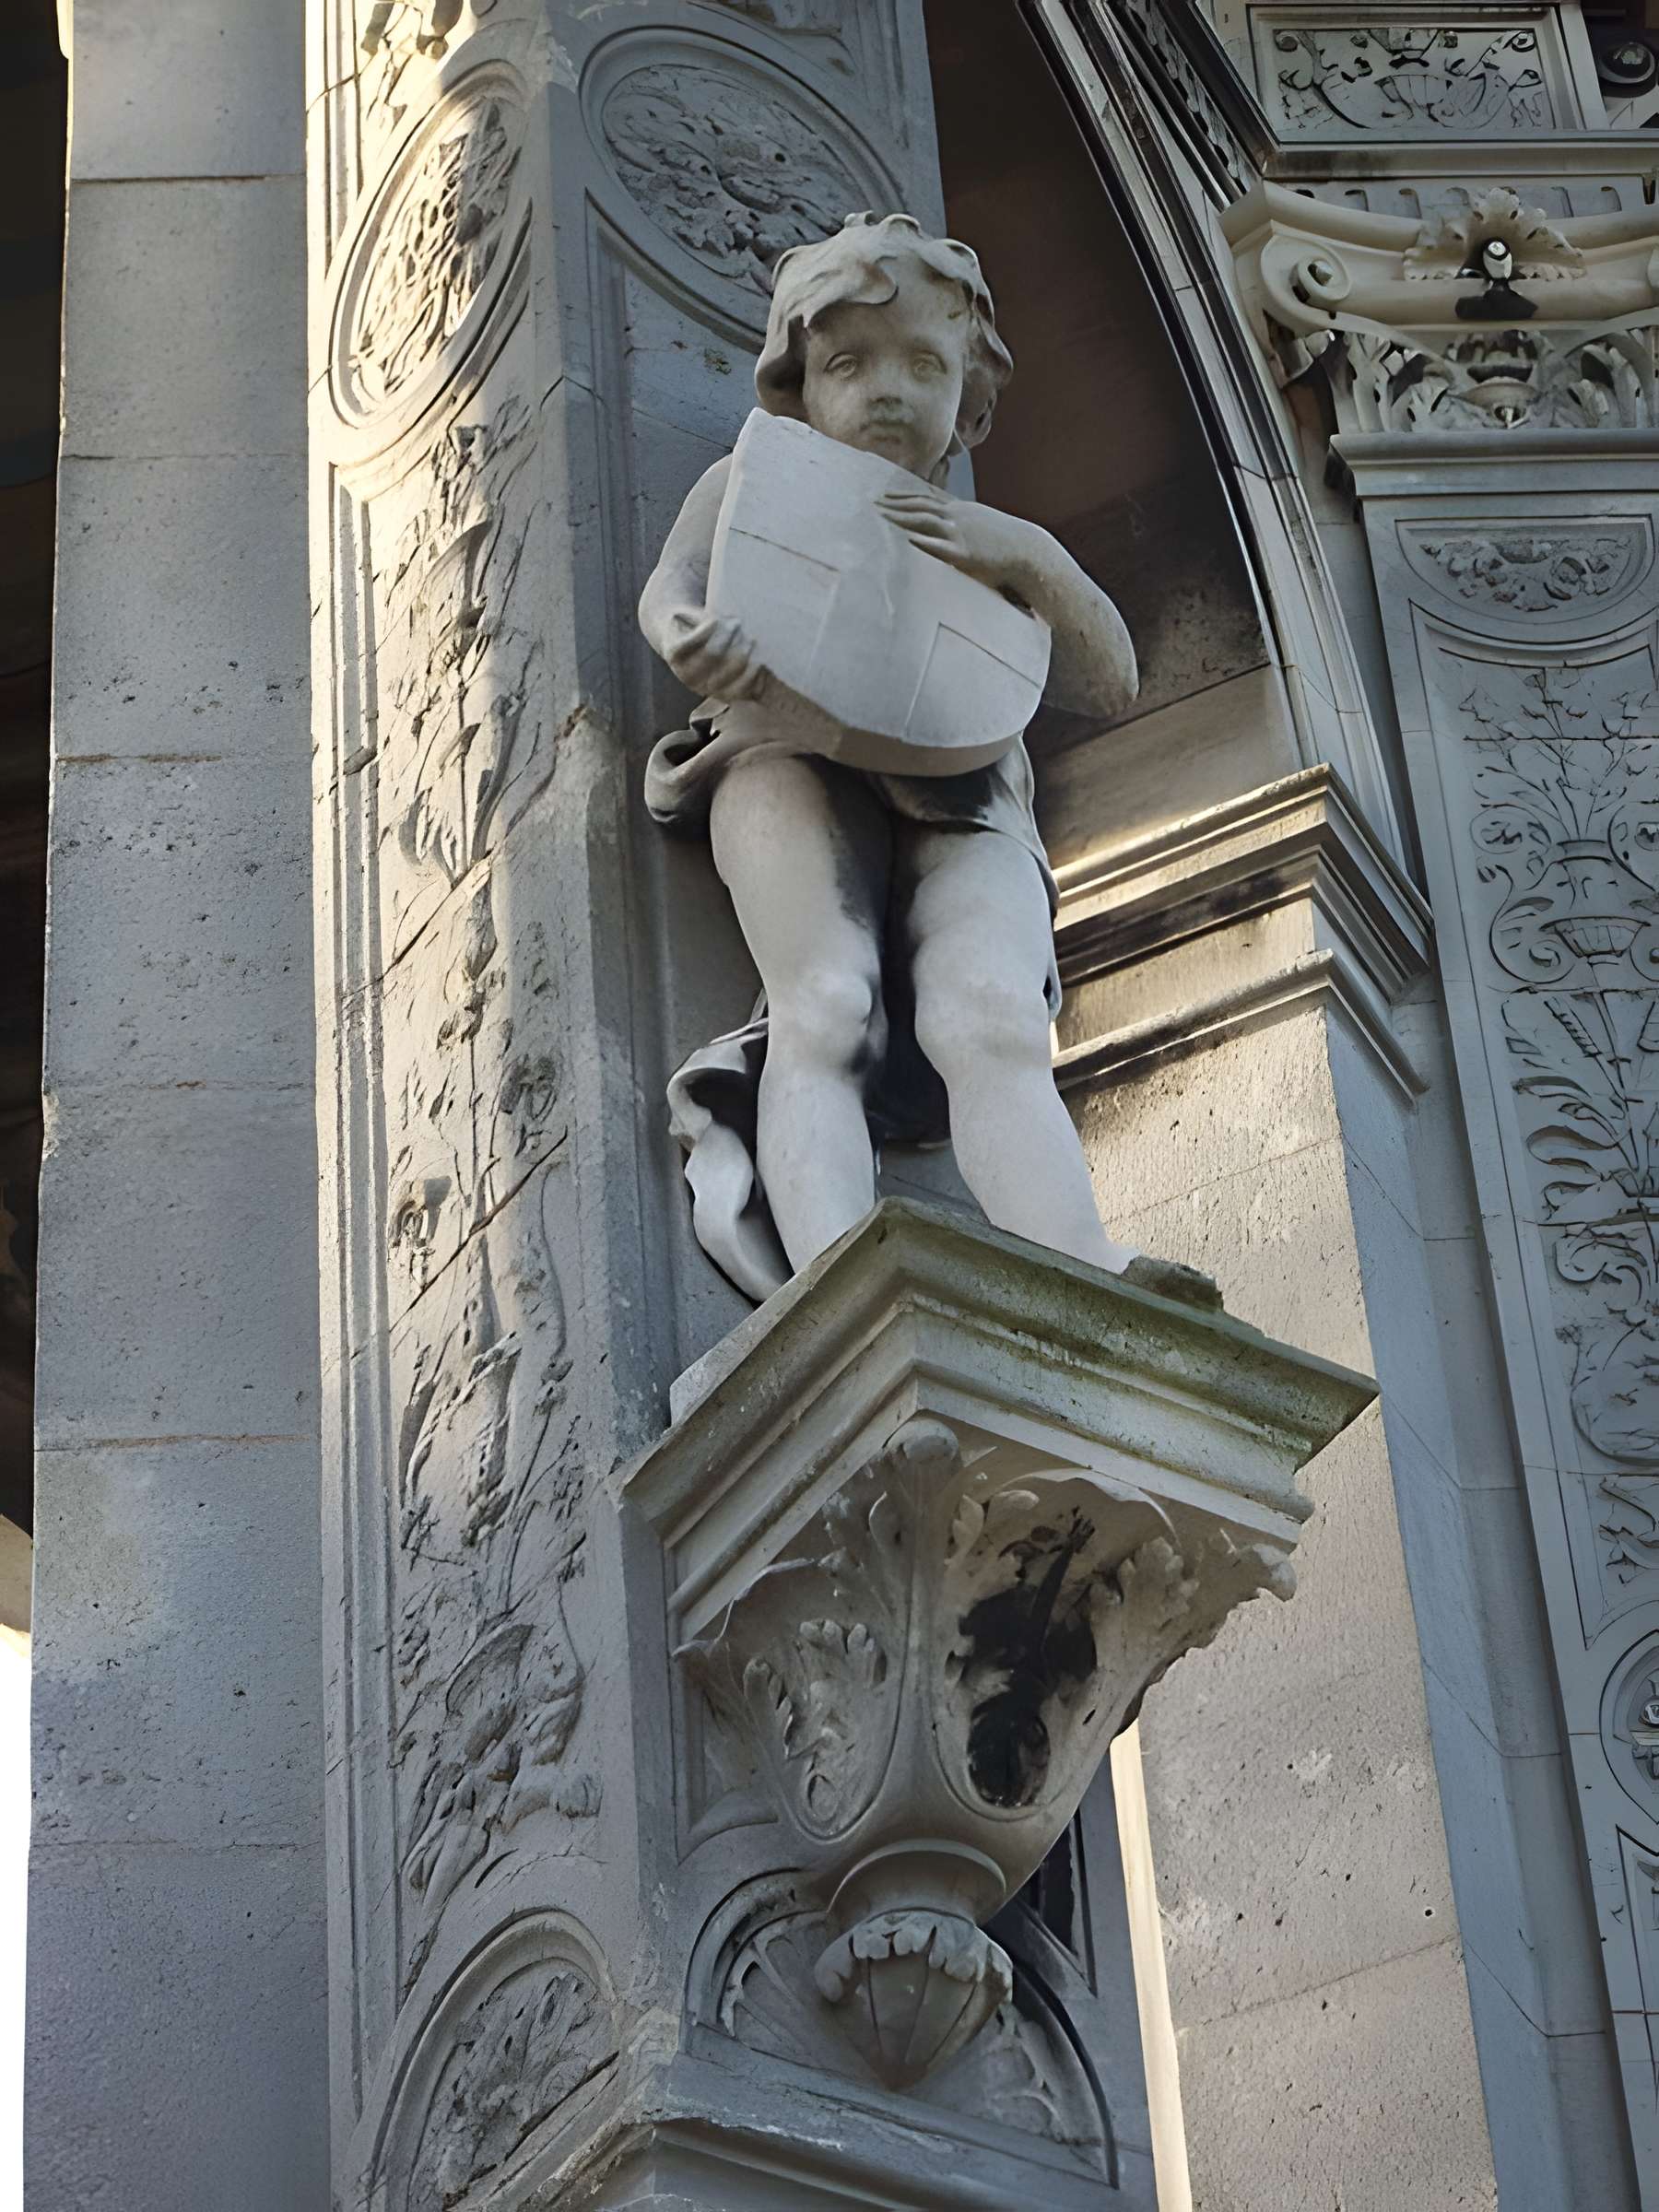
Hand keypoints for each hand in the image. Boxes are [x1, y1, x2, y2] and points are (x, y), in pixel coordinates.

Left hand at [665, 612, 767, 699]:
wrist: (675, 628)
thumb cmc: (712, 641)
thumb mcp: (732, 654)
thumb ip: (751, 662)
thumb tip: (774, 665)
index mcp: (719, 691)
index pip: (739, 690)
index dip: (752, 674)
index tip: (761, 658)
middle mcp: (701, 686)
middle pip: (728, 668)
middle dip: (742, 649)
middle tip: (750, 635)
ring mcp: (684, 671)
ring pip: (713, 653)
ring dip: (728, 635)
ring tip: (735, 622)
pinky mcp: (673, 653)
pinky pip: (693, 642)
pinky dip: (707, 629)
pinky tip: (715, 620)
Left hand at [876, 488, 1039, 593]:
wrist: (1028, 551)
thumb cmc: (1007, 545)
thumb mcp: (982, 529)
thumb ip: (964, 529)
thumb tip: (951, 535)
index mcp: (961, 511)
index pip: (927, 497)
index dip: (904, 495)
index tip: (886, 493)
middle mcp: (957, 516)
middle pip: (919, 505)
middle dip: (895, 503)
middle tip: (873, 502)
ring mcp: (959, 533)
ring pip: (923, 520)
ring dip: (900, 517)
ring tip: (879, 516)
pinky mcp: (963, 553)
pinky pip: (937, 545)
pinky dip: (920, 540)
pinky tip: (904, 538)